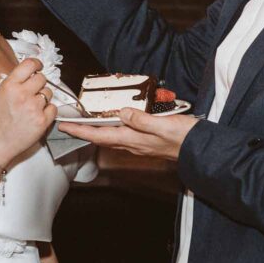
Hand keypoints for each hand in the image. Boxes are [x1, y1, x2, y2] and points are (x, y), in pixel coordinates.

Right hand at [0, 58, 56, 164]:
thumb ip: (16, 82)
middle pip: (42, 78)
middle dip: (39, 84)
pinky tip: (37, 116)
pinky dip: (48, 111)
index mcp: (10, 85)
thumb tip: (32, 72)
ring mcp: (33, 108)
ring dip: (43, 98)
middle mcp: (22, 94)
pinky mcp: (42, 121)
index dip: (37, 64)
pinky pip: (53, 108)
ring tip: (31, 107)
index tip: (38, 67)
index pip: (30, 64)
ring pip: (49, 93)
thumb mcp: (0, 93)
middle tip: (32, 92)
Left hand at [58, 108, 198, 160]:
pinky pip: (123, 135)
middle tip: (69, 124)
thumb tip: (122, 113)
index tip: (64, 126)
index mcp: (133, 139)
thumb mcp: (161, 125)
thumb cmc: (182, 138)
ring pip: (111, 137)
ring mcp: (139, 144)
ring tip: (85, 122)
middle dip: (83, 131)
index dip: (80, 131)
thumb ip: (140, 119)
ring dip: (96, 130)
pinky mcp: (146, 141)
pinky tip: (115, 122)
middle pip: (101, 137)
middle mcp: (133, 144)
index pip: (99, 135)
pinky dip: (113, 128)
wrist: (199, 149)